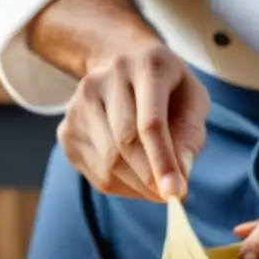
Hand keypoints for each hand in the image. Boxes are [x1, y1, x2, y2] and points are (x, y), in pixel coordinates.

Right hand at [57, 40, 209, 201]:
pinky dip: (121, 185)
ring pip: (108, 163)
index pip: (150, 123)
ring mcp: (79, 104)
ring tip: (155, 181)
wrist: (122, 64)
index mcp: (146, 66)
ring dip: (138, 185)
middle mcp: (105, 79)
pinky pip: (95, 172)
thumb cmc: (167, 88)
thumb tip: (179, 175)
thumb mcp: (193, 101)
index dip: (163, 162)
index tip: (176, 194)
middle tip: (170, 194)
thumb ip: (190, 136)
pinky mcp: (66, 129)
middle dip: (150, 178)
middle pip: (125, 144)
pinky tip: (134, 174)